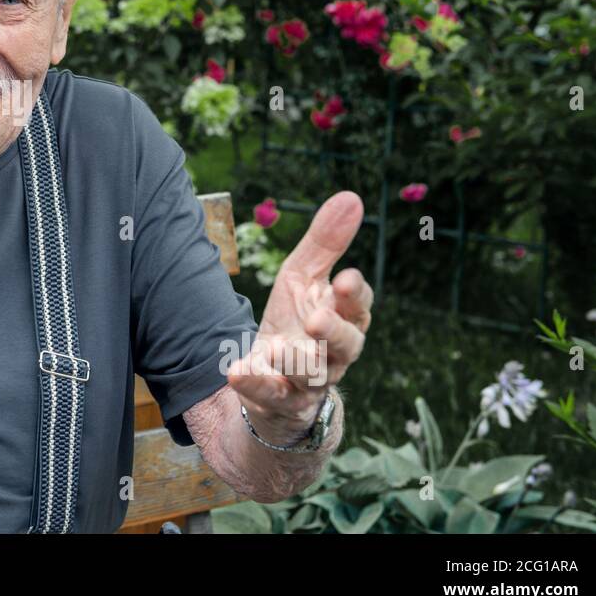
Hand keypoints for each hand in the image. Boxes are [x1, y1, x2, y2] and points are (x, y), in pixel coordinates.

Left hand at [227, 191, 372, 445]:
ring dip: (296, 361)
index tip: (346, 280)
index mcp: (343, 319)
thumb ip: (325, 243)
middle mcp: (333, 353)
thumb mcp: (303, 277)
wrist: (273, 376)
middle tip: (318, 317)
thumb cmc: (296, 319)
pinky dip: (255, 383)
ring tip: (280, 349)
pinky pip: (271, 394)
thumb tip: (352, 197)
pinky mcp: (279, 399)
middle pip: (346, 345)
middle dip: (334, 332)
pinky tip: (237, 371)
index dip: (354, 296)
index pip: (358, 307)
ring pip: (312, 374)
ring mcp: (307, 380)